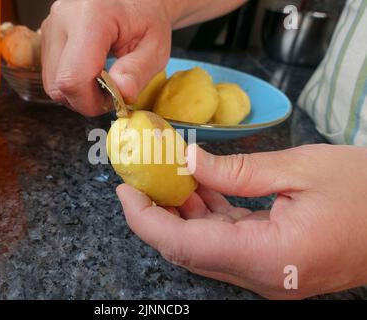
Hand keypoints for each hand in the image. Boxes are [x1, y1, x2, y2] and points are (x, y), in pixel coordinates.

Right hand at [41, 0, 171, 115]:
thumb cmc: (147, 18)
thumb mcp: (155, 46)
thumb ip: (138, 72)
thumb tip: (121, 95)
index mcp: (91, 17)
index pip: (73, 78)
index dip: (91, 101)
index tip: (114, 99)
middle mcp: (62, 20)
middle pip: (58, 85)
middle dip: (85, 100)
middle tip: (112, 91)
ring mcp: (50, 27)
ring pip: (52, 84)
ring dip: (77, 94)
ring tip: (103, 81)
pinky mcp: (46, 36)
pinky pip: (52, 75)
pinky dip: (72, 83)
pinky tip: (91, 73)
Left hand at [117, 144, 366, 298]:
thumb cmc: (365, 190)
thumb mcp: (299, 169)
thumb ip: (235, 170)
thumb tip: (187, 161)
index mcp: (270, 257)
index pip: (185, 245)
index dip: (146, 219)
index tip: (125, 190)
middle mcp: (263, 276)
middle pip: (188, 250)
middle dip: (157, 214)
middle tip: (141, 177)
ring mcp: (267, 275)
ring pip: (203, 247)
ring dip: (181, 213)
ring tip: (167, 176)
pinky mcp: (272, 264)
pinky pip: (225, 242)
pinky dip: (206, 216)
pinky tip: (198, 187)